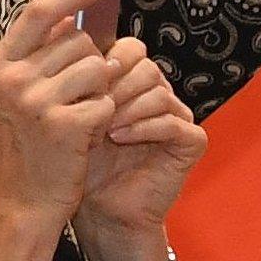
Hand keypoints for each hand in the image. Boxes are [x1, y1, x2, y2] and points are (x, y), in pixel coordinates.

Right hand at [0, 0, 116, 225]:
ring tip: (76, 119)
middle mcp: (12, 79)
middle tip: (73, 99)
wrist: (15, 204)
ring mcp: (38, 101)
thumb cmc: (19, 150)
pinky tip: (84, 135)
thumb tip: (71, 21)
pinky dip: (105, 117)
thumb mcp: (10, 99)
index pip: (39, 14)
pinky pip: (108, 100)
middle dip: (90, 65)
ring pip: (99, 68)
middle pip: (80, 42)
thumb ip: (33, 61)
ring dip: (99, 91)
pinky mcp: (66, 124)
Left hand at [70, 37, 204, 260]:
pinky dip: (145, 127)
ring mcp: (178, 118)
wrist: (103, 211)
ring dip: (128, 108)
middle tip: (94, 105)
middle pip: (146, 68)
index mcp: (133, 85)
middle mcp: (159, 96)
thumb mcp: (77, 121)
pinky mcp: (191, 142)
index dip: (109, 60)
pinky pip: (173, 122)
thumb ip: (81, 89)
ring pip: (159, 93)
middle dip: (116, 86)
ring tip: (104, 127)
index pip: (131, 49)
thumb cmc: (86, 167)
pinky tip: (121, 137)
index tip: (86, 82)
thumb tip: (69, 54)